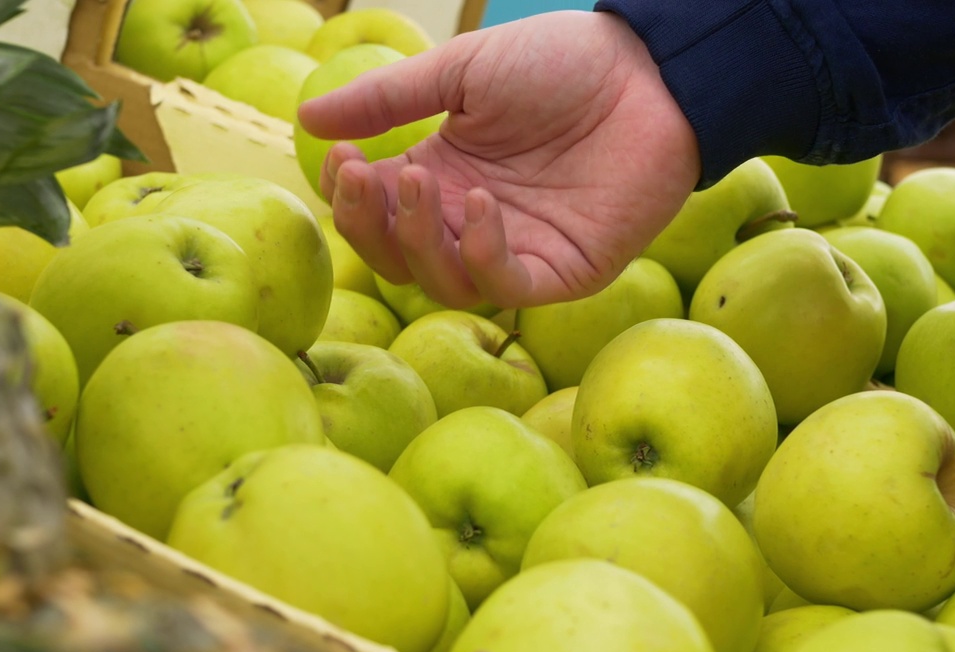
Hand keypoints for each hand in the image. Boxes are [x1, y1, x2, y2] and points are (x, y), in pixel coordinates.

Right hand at [297, 10, 699, 308]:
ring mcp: (515, 250)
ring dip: (415, 239)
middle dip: (370, 224)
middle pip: (398, 259)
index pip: (376, 215)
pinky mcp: (561, 270)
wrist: (647, 69)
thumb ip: (389, 99)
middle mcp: (470, 221)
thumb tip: (307, 118)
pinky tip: (477, 205)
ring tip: (417, 180)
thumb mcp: (461, 72)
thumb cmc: (560, 62)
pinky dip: (479, 253)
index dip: (350, 199)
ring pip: (442, 283)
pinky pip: (504, 285)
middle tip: (368, 175)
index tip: (342, 156)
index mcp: (443, 176)